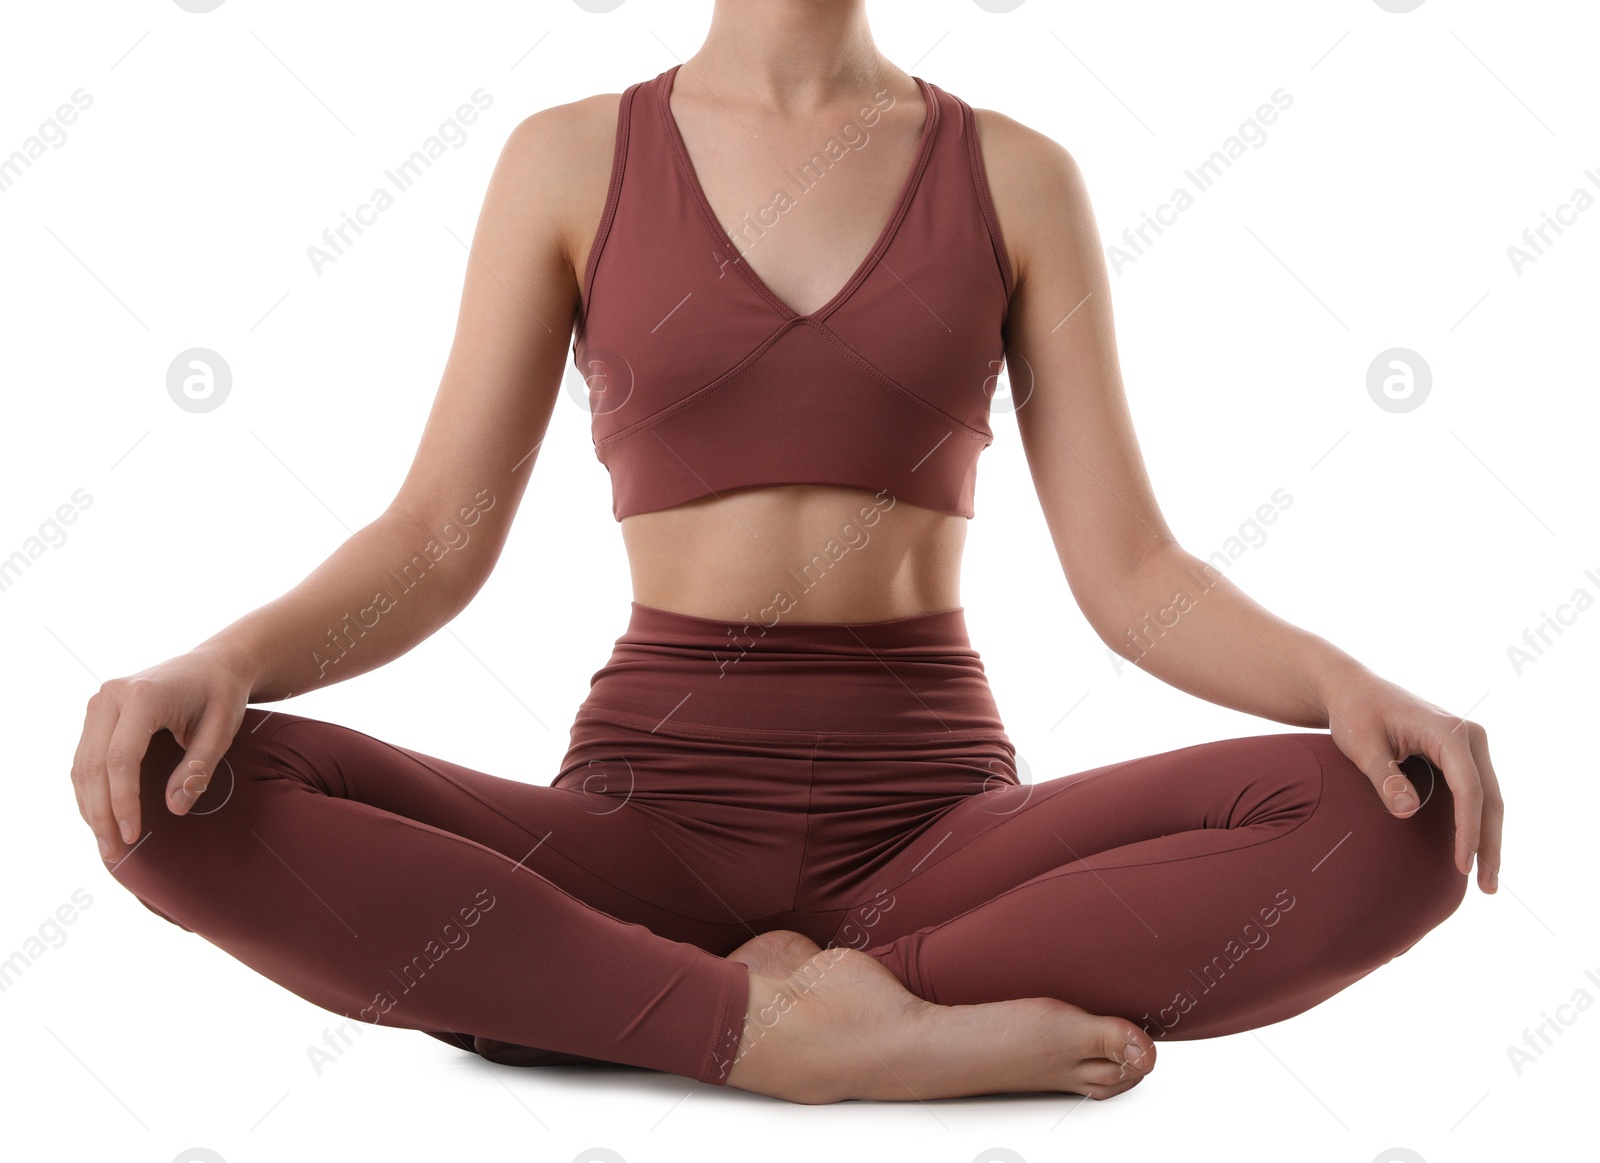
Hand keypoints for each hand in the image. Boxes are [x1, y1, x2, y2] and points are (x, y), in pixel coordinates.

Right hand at [71, 647, 254, 863]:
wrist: (215, 663)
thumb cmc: (223, 694)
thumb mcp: (223, 728)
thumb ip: (199, 767)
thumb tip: (174, 808)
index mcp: (143, 695)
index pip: (121, 758)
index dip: (123, 801)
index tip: (131, 835)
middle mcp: (111, 696)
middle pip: (94, 765)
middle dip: (101, 813)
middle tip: (113, 853)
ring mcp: (99, 703)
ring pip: (83, 765)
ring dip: (90, 807)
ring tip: (106, 844)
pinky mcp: (98, 715)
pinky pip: (86, 758)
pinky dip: (90, 791)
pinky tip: (101, 818)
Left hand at [1319, 666, 1502, 893]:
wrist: (1352, 690)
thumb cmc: (1354, 714)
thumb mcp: (1362, 745)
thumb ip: (1384, 777)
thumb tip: (1407, 813)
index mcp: (1448, 731)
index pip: (1468, 788)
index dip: (1467, 830)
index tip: (1462, 864)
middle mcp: (1468, 735)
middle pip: (1489, 798)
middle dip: (1489, 844)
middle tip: (1486, 888)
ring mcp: (1468, 744)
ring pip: (1489, 798)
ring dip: (1489, 838)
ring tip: (1486, 881)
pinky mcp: (1460, 754)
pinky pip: (1476, 792)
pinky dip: (1477, 822)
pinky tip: (1473, 852)